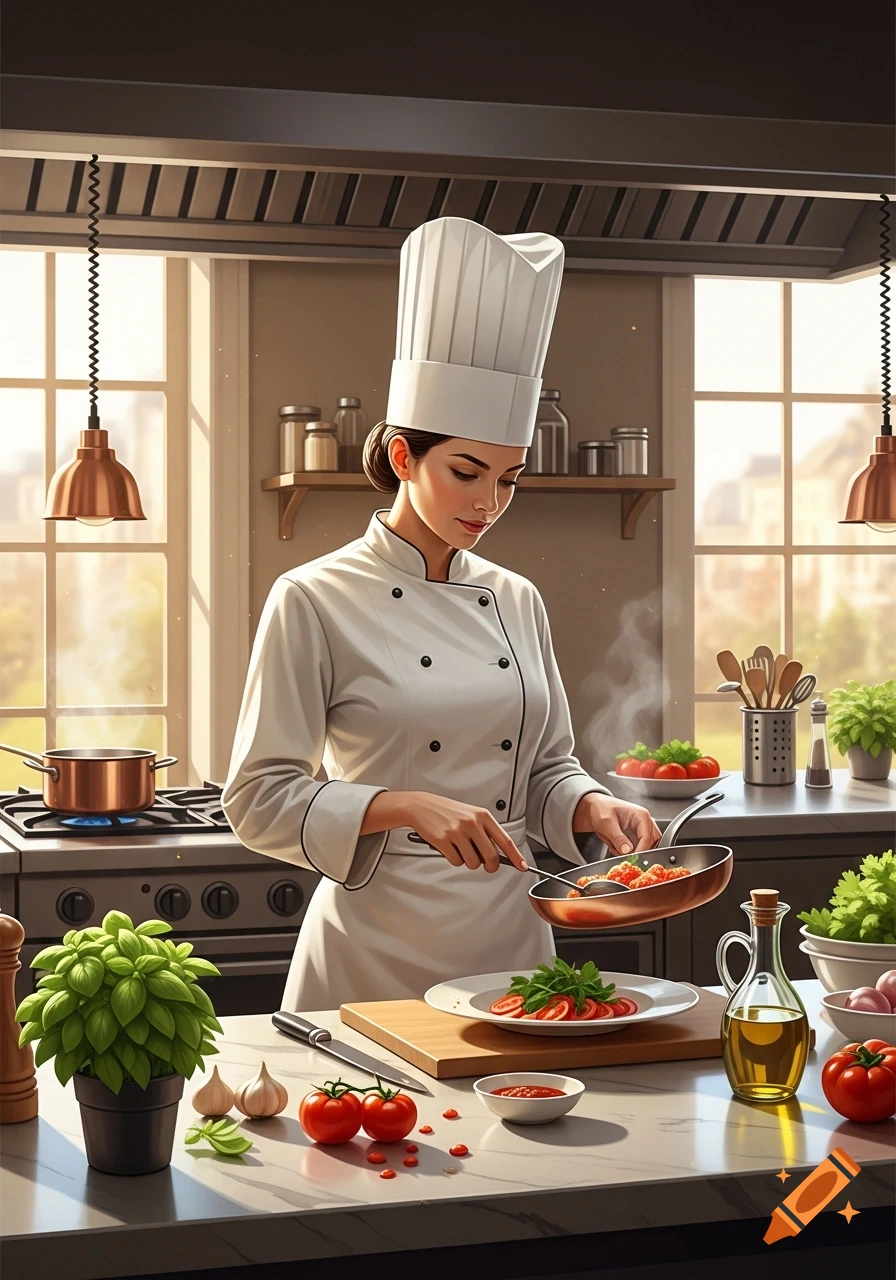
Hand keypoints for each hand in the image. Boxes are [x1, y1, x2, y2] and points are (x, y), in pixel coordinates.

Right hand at [404, 792, 528, 873]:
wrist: (421, 806)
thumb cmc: (446, 811)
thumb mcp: (470, 814)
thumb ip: (484, 832)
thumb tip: (496, 854)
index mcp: (482, 816)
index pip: (504, 840)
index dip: (515, 856)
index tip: (522, 866)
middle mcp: (472, 823)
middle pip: (491, 856)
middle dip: (489, 866)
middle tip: (485, 865)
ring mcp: (457, 831)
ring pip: (472, 862)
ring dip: (467, 861)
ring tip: (459, 849)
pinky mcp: (443, 840)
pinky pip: (456, 861)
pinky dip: (453, 859)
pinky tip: (449, 848)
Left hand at [573, 792, 660, 857]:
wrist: (593, 808)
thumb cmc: (600, 809)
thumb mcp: (607, 823)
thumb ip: (618, 837)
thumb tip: (627, 850)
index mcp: (641, 815)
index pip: (648, 837)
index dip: (640, 850)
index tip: (631, 858)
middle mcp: (644, 823)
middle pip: (652, 844)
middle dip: (638, 851)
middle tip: (625, 856)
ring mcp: (640, 830)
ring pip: (645, 848)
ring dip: (631, 852)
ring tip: (614, 846)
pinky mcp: (634, 837)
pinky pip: (636, 849)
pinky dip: (625, 852)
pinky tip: (614, 846)